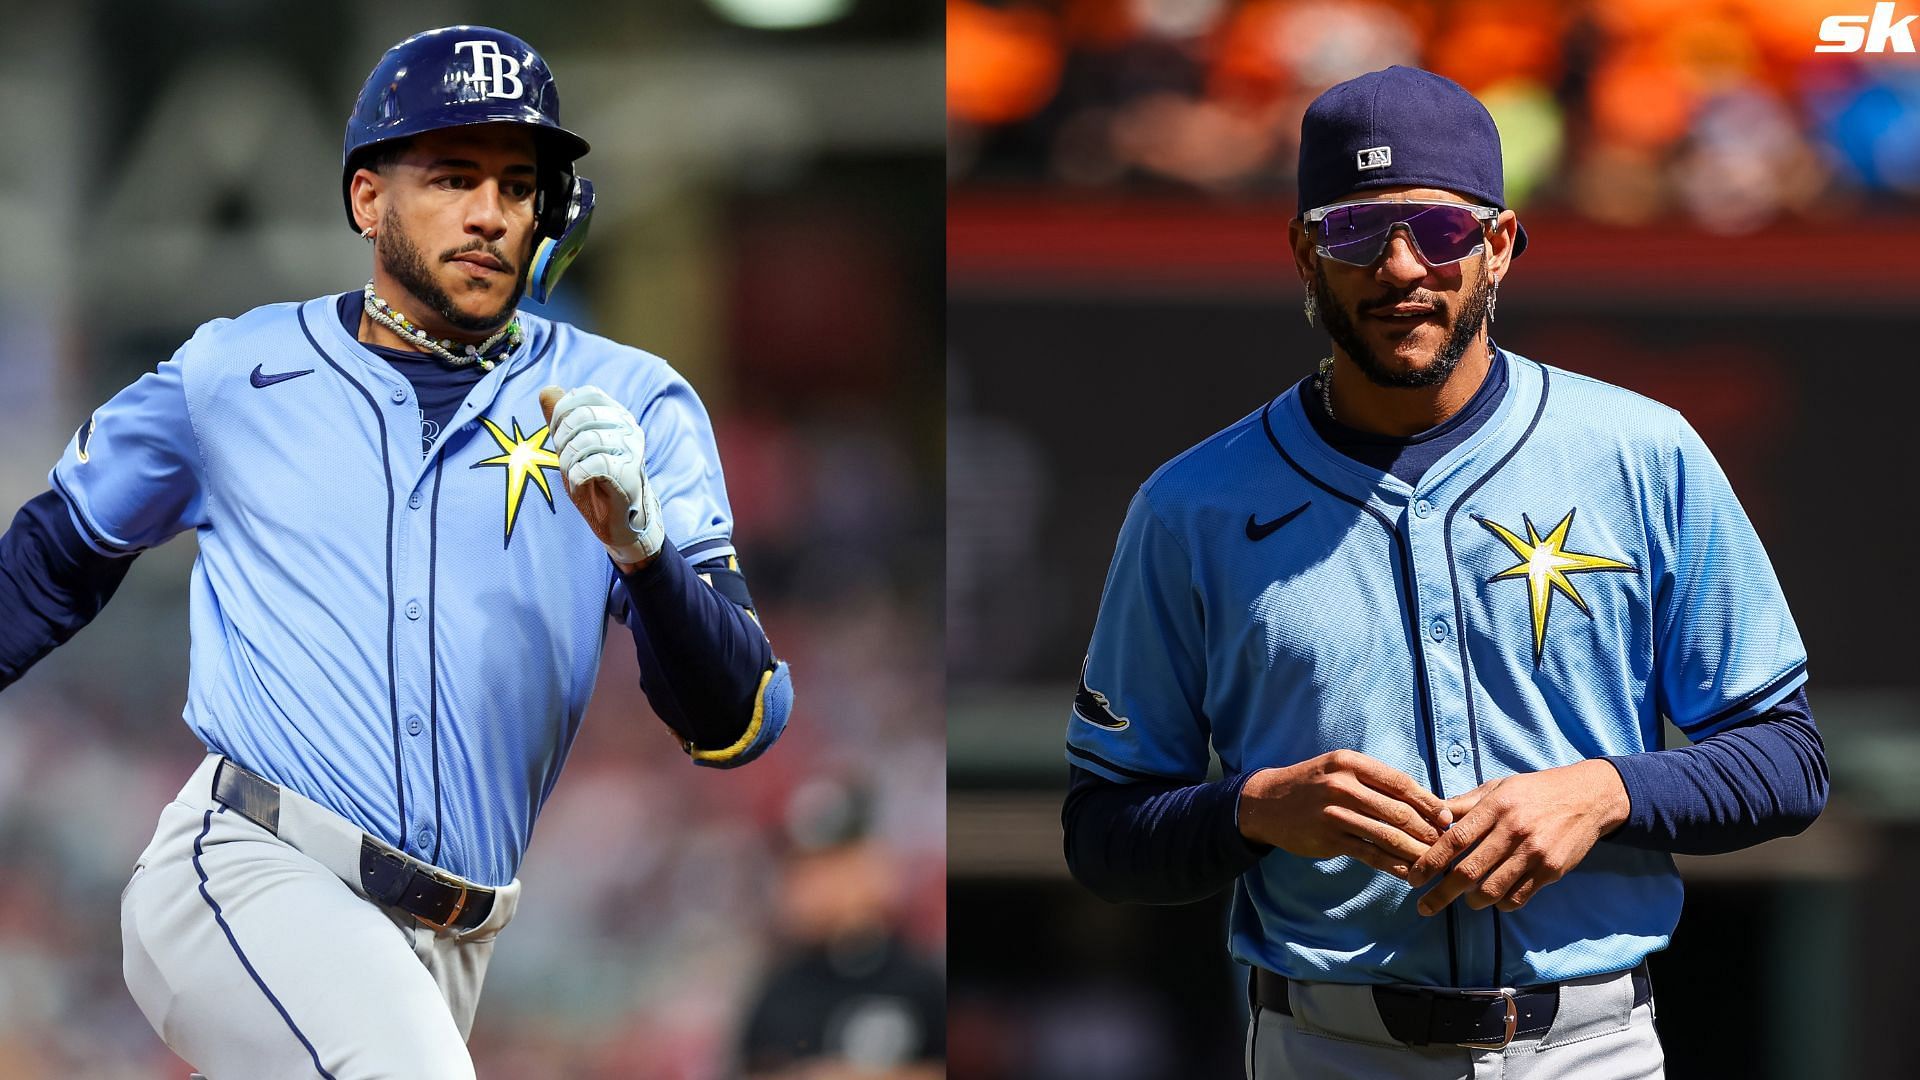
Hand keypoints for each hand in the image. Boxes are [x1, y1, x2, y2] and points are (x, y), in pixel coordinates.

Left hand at [539, 385, 664, 568]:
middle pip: (583, 416)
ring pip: (586, 440)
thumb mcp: (571, 445)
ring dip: (568, 459)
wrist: (617, 520)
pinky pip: (593, 464)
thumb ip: (560, 417)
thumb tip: (548, 389)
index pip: (587, 394)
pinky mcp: (629, 474)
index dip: (564, 409)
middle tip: (562, 457)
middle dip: (562, 437)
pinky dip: (576, 475)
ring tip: (571, 473)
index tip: (557, 432)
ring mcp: (632, 450)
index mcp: (617, 415)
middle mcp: (629, 428)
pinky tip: (578, 483)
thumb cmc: (595, 480)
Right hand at [1238, 750, 1454, 879]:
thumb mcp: (1339, 768)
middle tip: (1445, 843)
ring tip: (1432, 861)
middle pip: (1399, 811)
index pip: (1401, 783)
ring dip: (1415, 851)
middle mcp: (1343, 785)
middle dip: (1427, 830)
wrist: (1266, 802)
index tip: (1447, 817)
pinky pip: (1370, 854)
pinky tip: (1407, 873)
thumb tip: (1421, 802)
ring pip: (1387, 835)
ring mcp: (1335, 813)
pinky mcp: (1328, 839)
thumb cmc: (1312, 784)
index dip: (1429, 802)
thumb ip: (1374, 781)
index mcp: (1351, 763)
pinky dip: (1392, 865)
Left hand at [1408, 759, 1629, 915]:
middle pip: (1469, 871)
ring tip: (1466, 900)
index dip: (1430, 862)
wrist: (1588, 796)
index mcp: (1496, 807)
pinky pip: (1519, 897)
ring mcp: (1534, 852)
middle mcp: (1513, 830)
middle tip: (1424, 906)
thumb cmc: (1535, 791)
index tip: (1414, 878)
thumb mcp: (1499, 787)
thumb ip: (1465, 804)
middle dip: (1441, 893)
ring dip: (1472, 901)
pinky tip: (1495, 898)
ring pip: (1493, 889)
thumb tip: (1432, 816)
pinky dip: (1501, 903)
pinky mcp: (1552, 870)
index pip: (1454, 839)